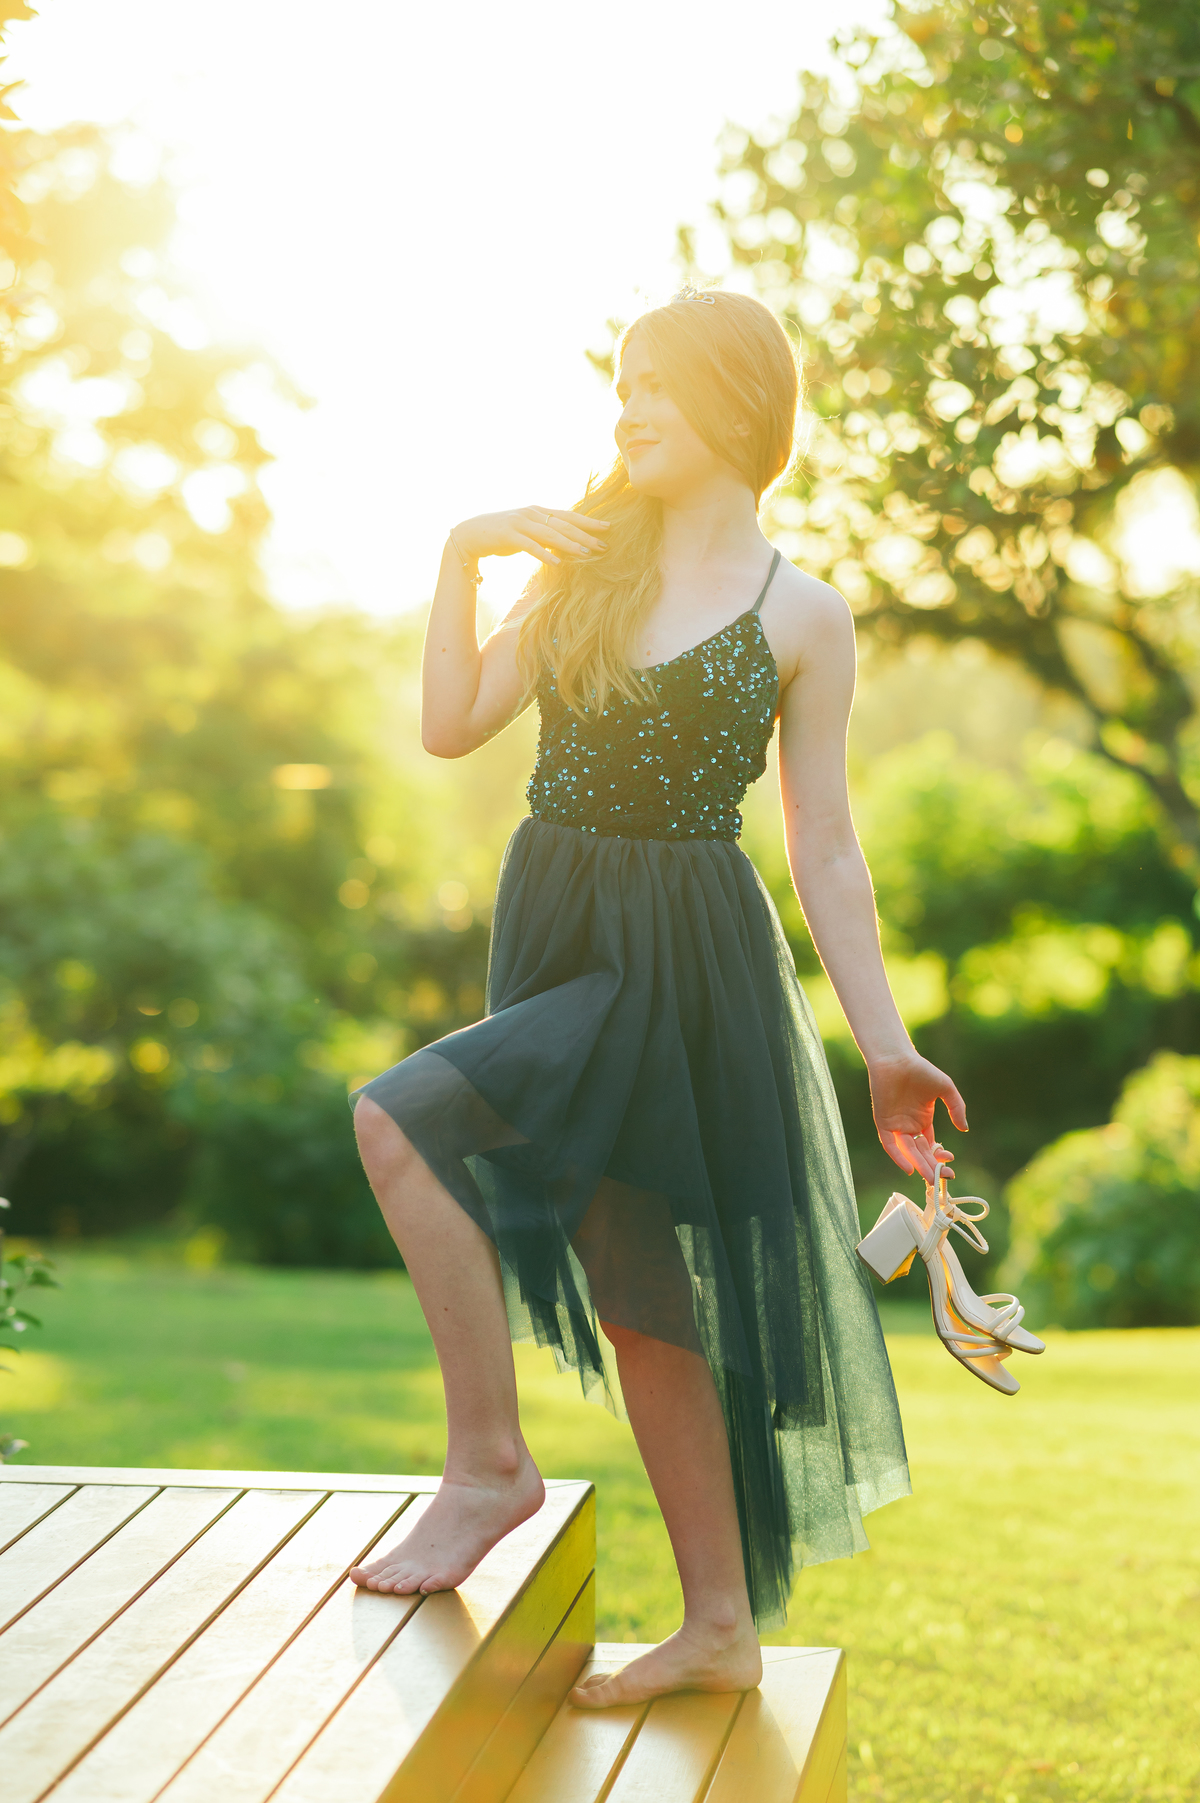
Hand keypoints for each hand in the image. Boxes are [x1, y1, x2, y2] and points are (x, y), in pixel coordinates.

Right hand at [452, 506, 608, 567]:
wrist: (471, 533)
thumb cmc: (502, 535)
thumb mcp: (526, 531)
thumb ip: (544, 534)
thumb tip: (565, 543)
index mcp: (538, 511)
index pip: (568, 516)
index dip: (588, 521)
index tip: (607, 527)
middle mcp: (531, 514)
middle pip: (564, 525)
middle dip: (585, 534)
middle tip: (604, 545)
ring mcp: (520, 523)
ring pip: (550, 534)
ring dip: (569, 544)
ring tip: (586, 553)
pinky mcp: (509, 535)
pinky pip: (530, 546)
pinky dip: (544, 554)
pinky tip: (558, 562)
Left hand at [868, 1050, 966, 1182]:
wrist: (897, 1060)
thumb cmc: (921, 1070)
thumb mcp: (945, 1089)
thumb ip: (956, 1108)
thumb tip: (964, 1128)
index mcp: (923, 1120)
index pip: (931, 1145)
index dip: (940, 1156)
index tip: (950, 1161)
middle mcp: (909, 1126)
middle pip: (920, 1152)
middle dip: (931, 1166)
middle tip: (942, 1178)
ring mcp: (896, 1125)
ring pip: (907, 1151)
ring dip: (918, 1165)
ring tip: (930, 1177)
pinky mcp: (883, 1123)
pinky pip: (889, 1144)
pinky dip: (898, 1156)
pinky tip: (909, 1168)